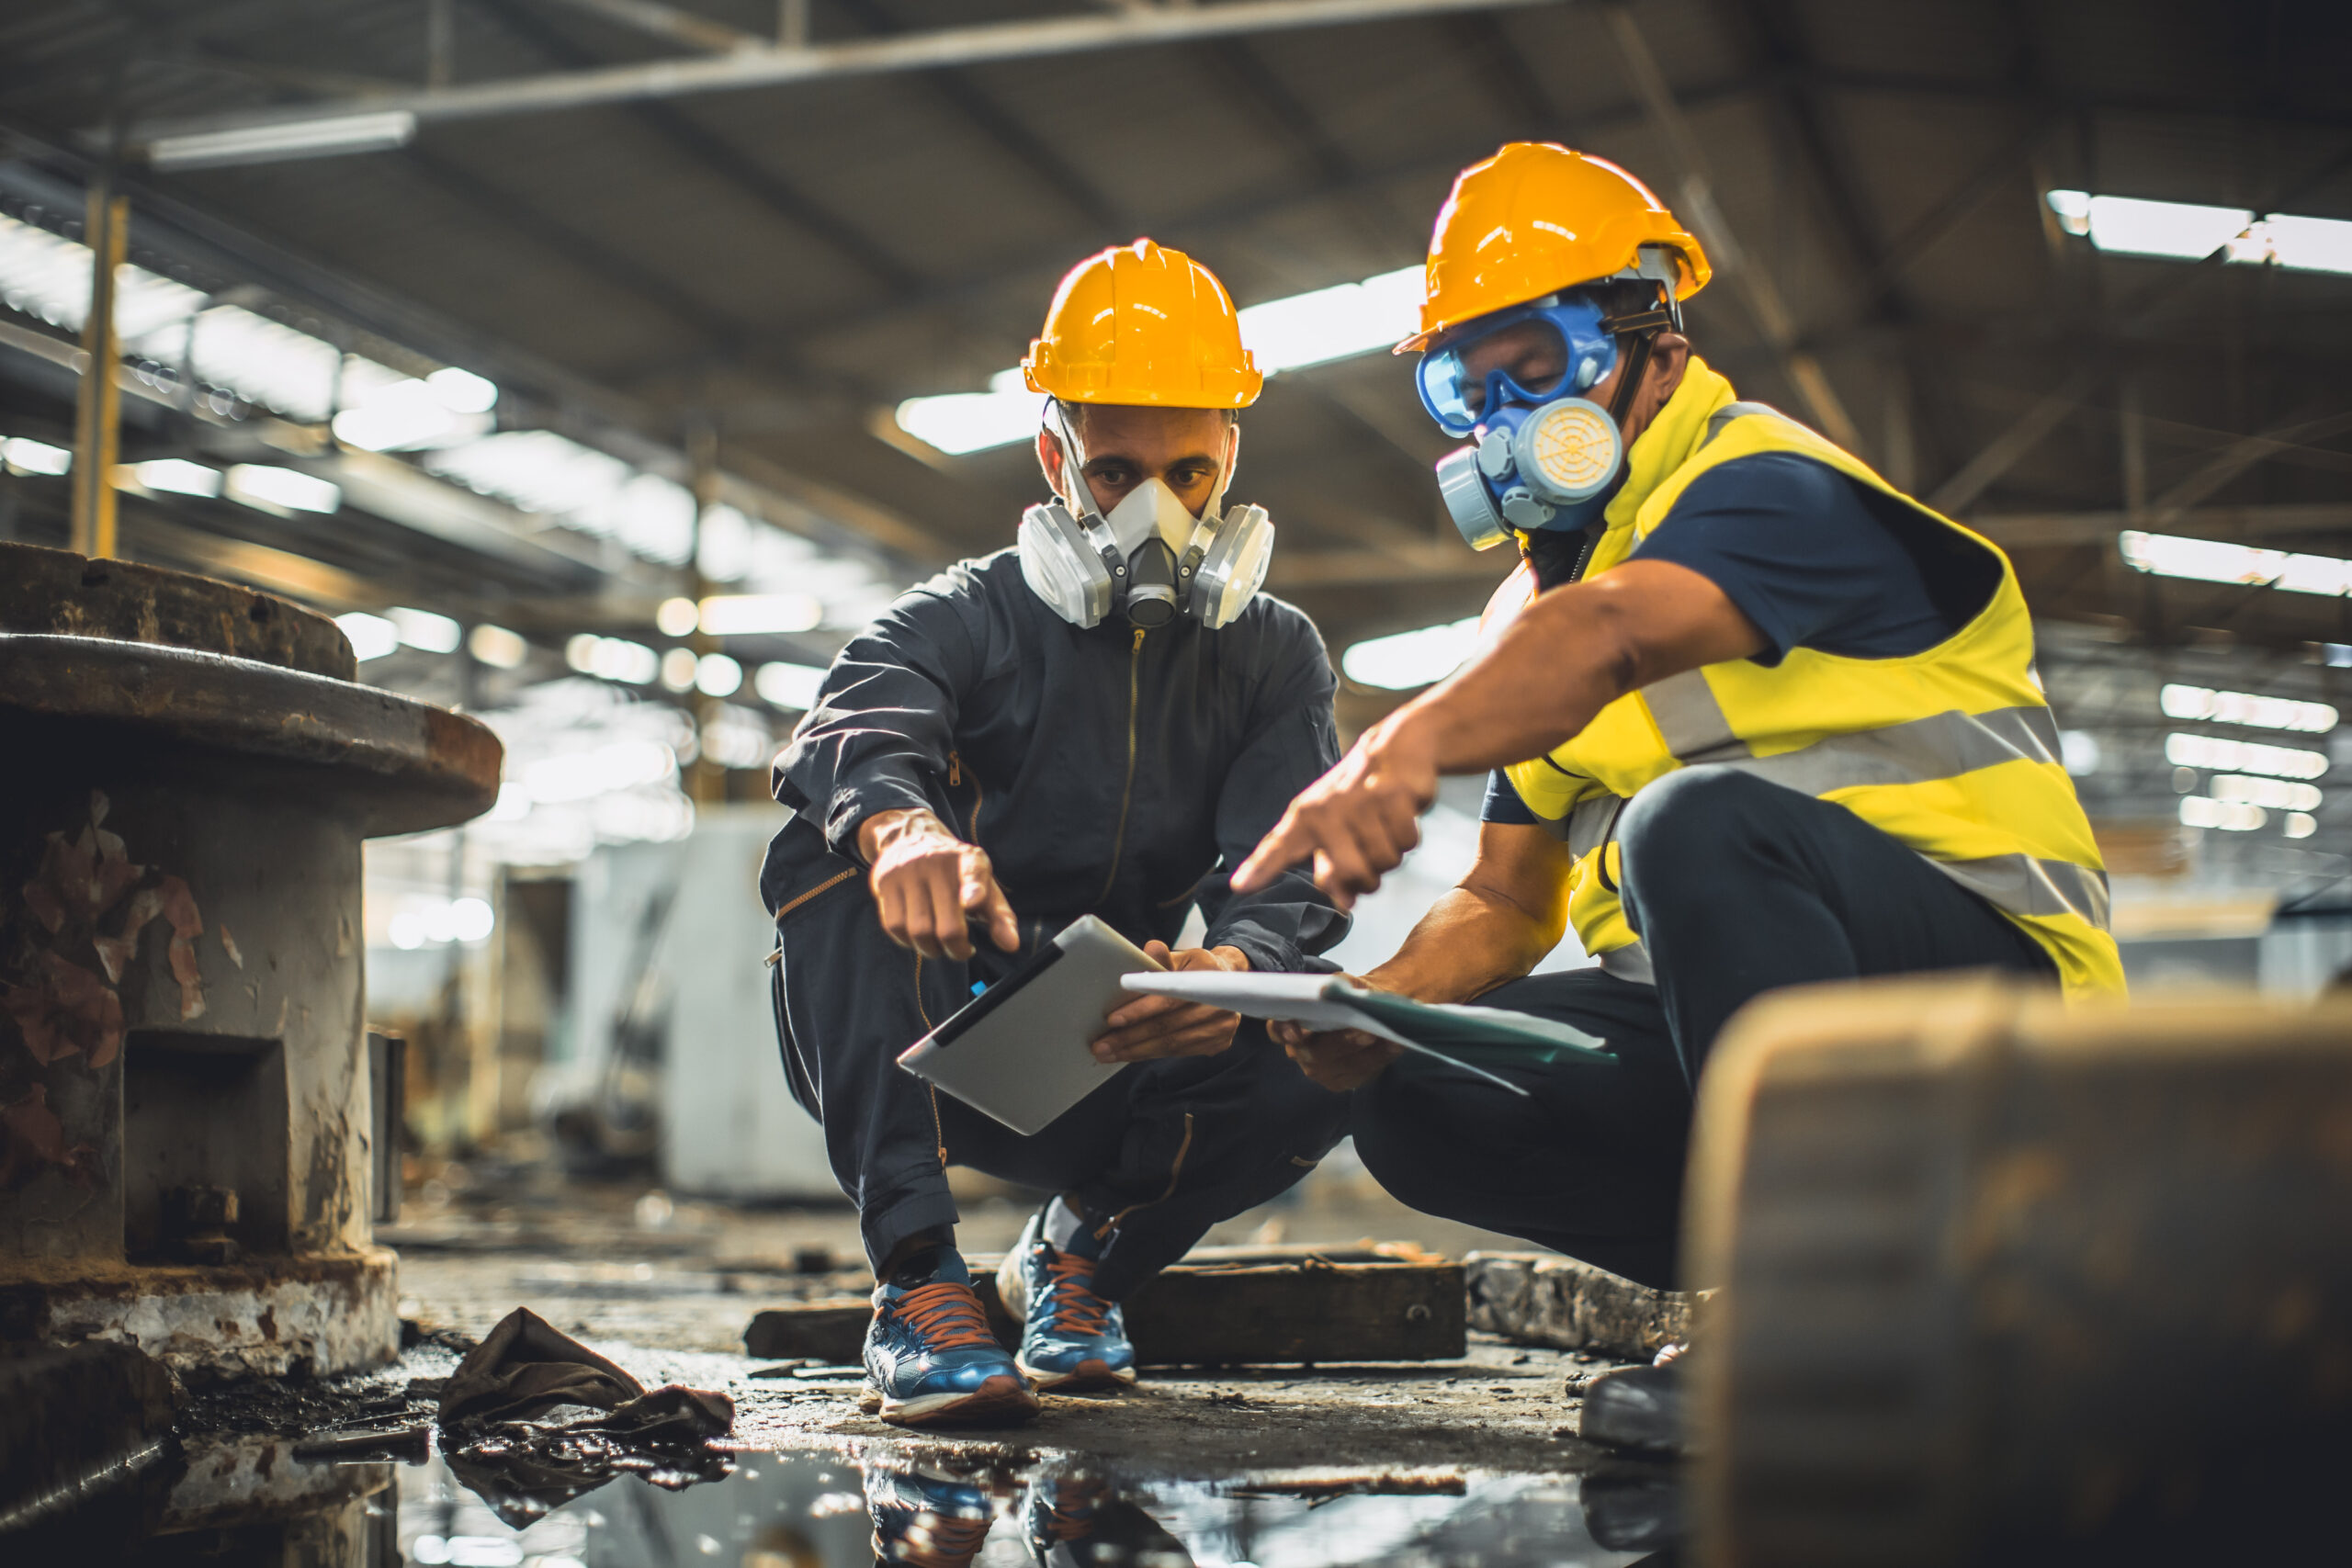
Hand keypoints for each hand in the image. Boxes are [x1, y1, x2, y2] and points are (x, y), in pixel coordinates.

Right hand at [857, 808, 1018, 961]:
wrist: (911, 838)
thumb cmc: (956, 874)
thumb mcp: (984, 886)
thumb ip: (1000, 916)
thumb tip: (1011, 946)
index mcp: (969, 860)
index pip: (973, 873)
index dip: (974, 890)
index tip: (972, 903)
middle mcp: (937, 862)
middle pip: (947, 926)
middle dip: (957, 949)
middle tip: (962, 949)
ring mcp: (908, 871)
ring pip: (919, 931)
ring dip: (931, 949)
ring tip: (940, 944)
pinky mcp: (884, 882)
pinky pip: (894, 927)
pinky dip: (907, 941)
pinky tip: (918, 936)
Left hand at [1093, 942, 1248, 1062]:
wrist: (1227, 982)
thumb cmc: (1193, 968)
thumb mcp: (1179, 956)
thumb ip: (1162, 958)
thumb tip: (1151, 949)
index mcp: (1208, 972)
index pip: (1170, 996)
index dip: (1141, 1010)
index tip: (1113, 1020)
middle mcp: (1221, 1001)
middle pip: (1168, 1025)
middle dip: (1130, 1037)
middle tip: (1101, 1046)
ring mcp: (1223, 1025)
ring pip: (1172, 1044)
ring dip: (1136, 1051)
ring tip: (1109, 1053)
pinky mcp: (1219, 1042)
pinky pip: (1179, 1052)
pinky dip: (1152, 1053)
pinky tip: (1131, 1054)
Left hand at [1231, 719, 1437, 908]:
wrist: (1399, 747)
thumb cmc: (1360, 796)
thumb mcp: (1335, 827)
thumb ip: (1331, 867)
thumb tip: (1344, 902)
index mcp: (1306, 816)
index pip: (1280, 846)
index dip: (1261, 868)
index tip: (1240, 886)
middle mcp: (1329, 809)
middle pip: (1353, 874)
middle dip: (1369, 879)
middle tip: (1371, 857)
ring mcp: (1362, 801)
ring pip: (1386, 861)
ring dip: (1392, 854)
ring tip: (1384, 828)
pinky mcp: (1394, 796)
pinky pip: (1407, 842)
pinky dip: (1409, 835)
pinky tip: (1401, 815)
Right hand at [1268, 977, 1404, 1090]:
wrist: (1367, 1009)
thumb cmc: (1348, 995)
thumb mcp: (1342, 982)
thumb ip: (1334, 986)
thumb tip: (1330, 992)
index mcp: (1291, 1026)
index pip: (1277, 1030)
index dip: (1283, 1030)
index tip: (1296, 1032)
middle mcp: (1301, 1053)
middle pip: (1316, 1054)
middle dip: (1343, 1042)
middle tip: (1366, 1031)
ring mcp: (1322, 1071)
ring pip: (1343, 1066)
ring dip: (1368, 1052)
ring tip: (1387, 1037)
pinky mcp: (1344, 1081)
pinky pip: (1363, 1072)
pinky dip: (1381, 1057)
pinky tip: (1395, 1044)